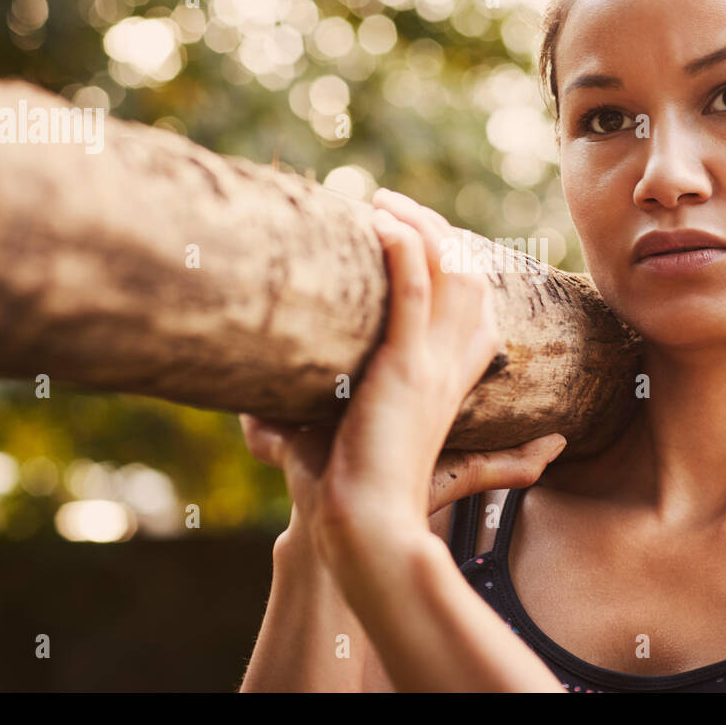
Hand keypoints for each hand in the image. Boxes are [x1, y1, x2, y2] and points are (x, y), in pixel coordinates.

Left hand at [240, 187, 567, 555]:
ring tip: (383, 202)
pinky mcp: (407, 369)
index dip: (452, 261)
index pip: (476, 303)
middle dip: (437, 230)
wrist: (364, 523)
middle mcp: (452, 367)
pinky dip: (405, 249)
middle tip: (392, 206)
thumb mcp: (329, 443)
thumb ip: (292, 426)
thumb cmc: (348, 489)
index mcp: (452, 381)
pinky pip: (416, 293)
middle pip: (470, 275)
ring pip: (452, 272)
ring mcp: (434, 366)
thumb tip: (249, 428)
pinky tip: (380, 221)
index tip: (413, 234)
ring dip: (421, 225)